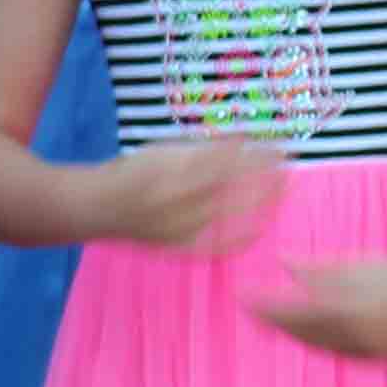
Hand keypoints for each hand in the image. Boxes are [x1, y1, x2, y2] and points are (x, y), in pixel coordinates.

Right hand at [103, 135, 285, 252]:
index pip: (226, 160)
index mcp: (174, 170)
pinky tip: (260, 228)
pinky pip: (215, 246)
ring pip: (231, 213)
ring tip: (284, 187)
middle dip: (267, 173)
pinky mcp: (179, 245)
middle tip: (289, 161)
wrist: (96, 208)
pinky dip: (240, 238)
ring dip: (262, 198)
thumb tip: (241, 140)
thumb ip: (200, 147)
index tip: (277, 143)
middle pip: (235, 185)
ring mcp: (181, 225)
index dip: (255, 152)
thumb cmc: (131, 172)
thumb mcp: (161, 149)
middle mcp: (180, 199)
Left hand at [249, 255, 386, 364]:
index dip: (264, 305)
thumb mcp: (356, 264)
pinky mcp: (378, 359)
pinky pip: (338, 351)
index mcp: (349, 310)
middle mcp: (357, 336)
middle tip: (251, 307)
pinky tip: (306, 331)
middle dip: (274, 321)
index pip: (292, 312)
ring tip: (272, 319)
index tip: (241, 295)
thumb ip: (315, 268)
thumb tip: (280, 259)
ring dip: (294, 333)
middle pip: (301, 333)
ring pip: (318, 345)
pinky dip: (319, 341)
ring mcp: (369, 351)